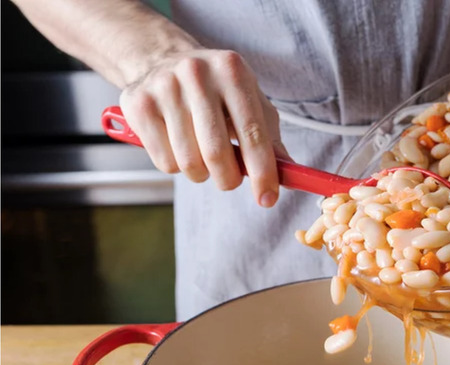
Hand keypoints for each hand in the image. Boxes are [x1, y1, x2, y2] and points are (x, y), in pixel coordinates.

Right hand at [120, 48, 289, 206]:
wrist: (163, 60)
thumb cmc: (217, 90)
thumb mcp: (251, 103)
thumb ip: (270, 140)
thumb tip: (289, 174)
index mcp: (232, 71)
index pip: (252, 132)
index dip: (263, 171)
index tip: (267, 198)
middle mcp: (197, 74)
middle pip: (216, 152)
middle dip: (229, 179)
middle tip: (231, 179)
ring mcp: (164, 88)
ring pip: (188, 162)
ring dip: (202, 174)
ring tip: (203, 157)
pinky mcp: (138, 105)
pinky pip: (164, 161)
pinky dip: (177, 167)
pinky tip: (179, 146)